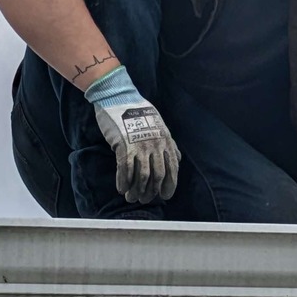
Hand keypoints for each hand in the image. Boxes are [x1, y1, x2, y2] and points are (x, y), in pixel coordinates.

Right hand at [85, 69, 179, 203]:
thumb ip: (169, 144)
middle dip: (151, 191)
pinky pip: (125, 168)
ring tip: (131, 198)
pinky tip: (121, 188)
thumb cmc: (139, 113)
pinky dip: (124, 181)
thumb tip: (177, 159)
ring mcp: (140, 145)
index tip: (164, 196)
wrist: (119, 97)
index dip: (169, 185)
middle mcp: (155, 145)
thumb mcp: (160, 127)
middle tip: (144, 199)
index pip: (172, 169)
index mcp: (165, 141)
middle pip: (157, 176)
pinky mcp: (123, 145)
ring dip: (137, 190)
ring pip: (142, 176)